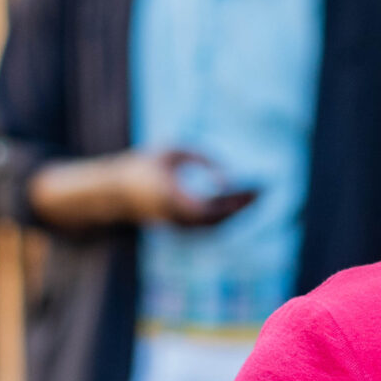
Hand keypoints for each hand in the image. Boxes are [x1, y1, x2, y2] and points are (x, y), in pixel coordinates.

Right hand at [26, 148, 256, 230]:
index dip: (236, 199)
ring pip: (217, 225)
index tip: (255, 186)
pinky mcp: (181, 229)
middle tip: (265, 190)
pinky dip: (229, 214)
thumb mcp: (172, 152)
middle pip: (220, 219)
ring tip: (258, 193)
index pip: (212, 206)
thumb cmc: (145, 165)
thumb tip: (227, 177)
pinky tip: (242, 200)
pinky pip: (211, 226)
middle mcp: (176, 218)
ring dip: (239, 211)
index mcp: (171, 199)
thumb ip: (202, 157)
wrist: (116, 192)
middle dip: (244, 205)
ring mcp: (178, 227)